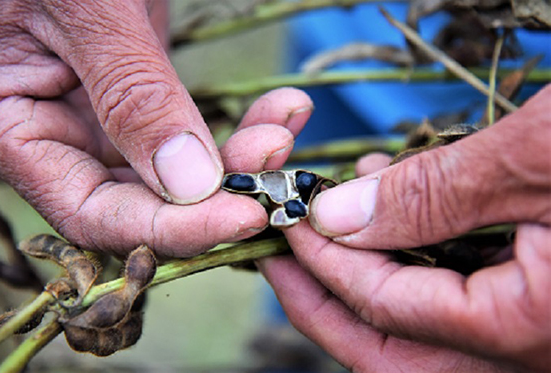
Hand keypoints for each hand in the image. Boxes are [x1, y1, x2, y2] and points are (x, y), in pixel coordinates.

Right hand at [0, 0, 313, 255]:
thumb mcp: (86, 11)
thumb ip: (131, 95)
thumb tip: (188, 183)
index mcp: (20, 131)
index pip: (96, 215)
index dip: (172, 229)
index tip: (243, 216)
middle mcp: (65, 140)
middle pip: (147, 204)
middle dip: (218, 193)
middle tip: (273, 157)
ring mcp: (110, 123)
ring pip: (182, 176)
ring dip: (239, 159)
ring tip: (282, 124)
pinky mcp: (149, 102)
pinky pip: (197, 135)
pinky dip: (240, 127)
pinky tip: (280, 110)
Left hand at [259, 85, 550, 371]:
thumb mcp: (533, 159)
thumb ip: (430, 196)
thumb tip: (335, 216)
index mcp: (521, 324)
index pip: (383, 308)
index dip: (325, 262)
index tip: (288, 217)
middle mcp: (525, 345)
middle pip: (387, 348)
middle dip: (323, 298)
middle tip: (278, 254)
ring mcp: (529, 325)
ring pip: (418, 325)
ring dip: (367, 270)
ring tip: (336, 211)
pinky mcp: (535, 295)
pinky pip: (454, 295)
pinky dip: (412, 255)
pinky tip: (399, 202)